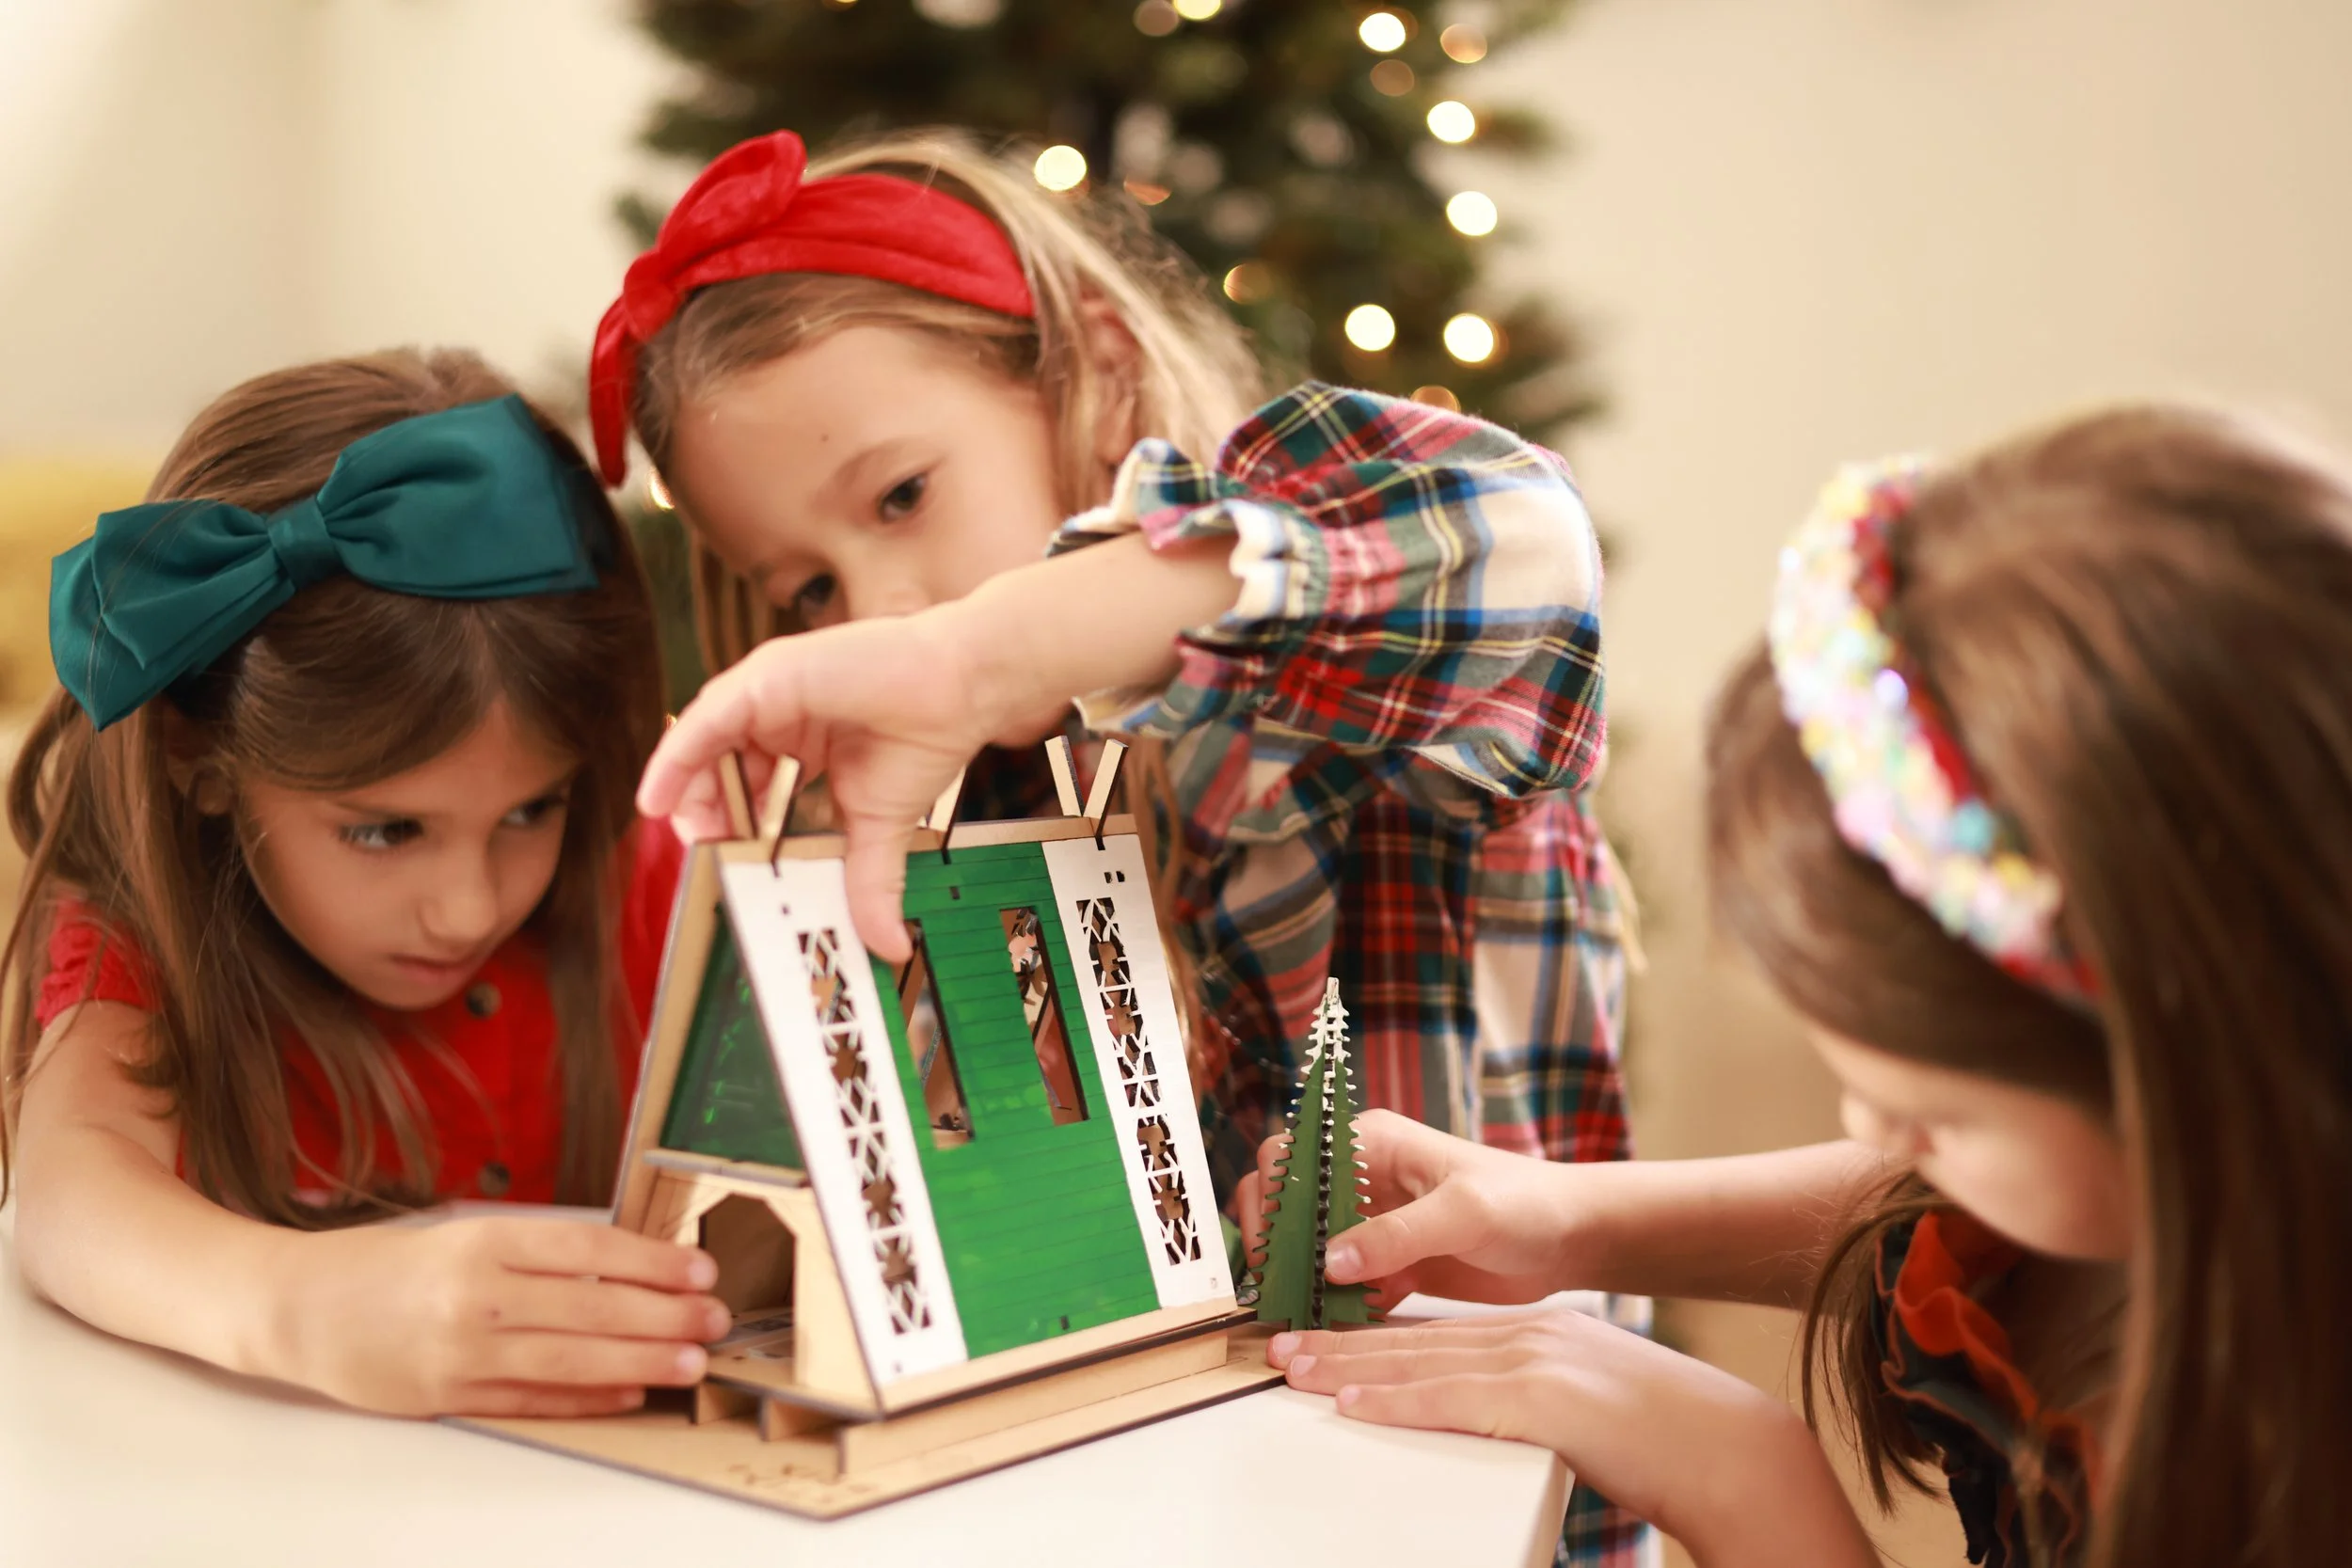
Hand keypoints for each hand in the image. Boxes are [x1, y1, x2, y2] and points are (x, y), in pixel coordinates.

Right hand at [274, 1217, 729, 1418]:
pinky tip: (631, 1393)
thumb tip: (628, 1267)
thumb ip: (538, 1254)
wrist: (299, 1308)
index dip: (652, 1262)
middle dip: (664, 1316)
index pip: (588, 1250)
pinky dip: (588, 1399)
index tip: (700, 1269)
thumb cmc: (392, 1265)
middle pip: (591, 1307)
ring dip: (640, 1362)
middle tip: (716, 1319)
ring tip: (690, 1361)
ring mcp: (463, 1352)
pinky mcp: (449, 1397)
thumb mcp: (466, 1234)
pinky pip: (533, 1400)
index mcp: (484, 1242)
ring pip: (570, 1359)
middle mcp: (477, 1296)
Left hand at [636, 607, 1065, 961]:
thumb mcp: (879, 826)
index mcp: (801, 743)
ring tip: (693, 837)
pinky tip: (659, 800)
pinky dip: (673, 762)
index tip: (728, 864)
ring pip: (700, 747)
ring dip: (687, 796)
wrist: (960, 690)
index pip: (746, 788)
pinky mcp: (763, 679)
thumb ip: (868, 882)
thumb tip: (891, 948)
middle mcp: (776, 715)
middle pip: (715, 769)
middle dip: (707, 816)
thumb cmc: (925, 737)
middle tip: (710, 855)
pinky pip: (703, 724)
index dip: (730, 826)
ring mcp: (767, 694)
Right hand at [1236, 1109, 1584, 1307]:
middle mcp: (1364, 1181)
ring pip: (1312, 1253)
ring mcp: (1375, 1227)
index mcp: (1371, 1144)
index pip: (1291, 1156)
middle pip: (1289, 1206)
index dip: (1269, 1195)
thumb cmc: (1527, 1202)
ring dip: (1301, 1284)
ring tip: (1296, 1320)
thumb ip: (1396, 1234)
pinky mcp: (1392, 1267)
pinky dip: (1334, 1310)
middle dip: (1276, 1245)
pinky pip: (1345, 1290)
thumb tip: (1330, 1261)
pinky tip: (1335, 1333)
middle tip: (1278, 1288)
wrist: (1575, 1240)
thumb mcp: (1463, 1211)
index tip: (1272, 1243)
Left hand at [1270, 1313, 1877, 1566]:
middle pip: (1417, 1340)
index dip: (1378, 1337)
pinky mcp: (1540, 1401)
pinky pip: (1449, 1401)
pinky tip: (1350, 1403)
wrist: (1730, 1450)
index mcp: (1543, 1334)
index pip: (1441, 1334)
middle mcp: (1532, 1337)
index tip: (1328, 1340)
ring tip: (1294, 1369)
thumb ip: (1540, 1401)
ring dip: (1347, 1367)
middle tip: (1283, 1346)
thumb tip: (1498, 1419)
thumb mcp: (1593, 1405)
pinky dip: (1393, 1401)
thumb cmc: (1671, 1442)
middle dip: (1344, 1342)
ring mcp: (1535, 1363)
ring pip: (1419, 1364)